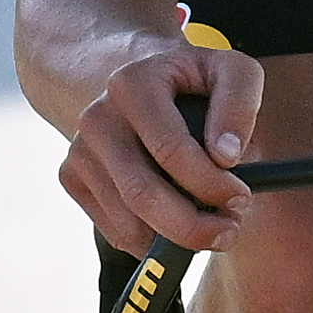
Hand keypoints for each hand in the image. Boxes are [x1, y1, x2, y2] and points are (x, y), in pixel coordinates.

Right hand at [56, 40, 257, 251]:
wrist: (141, 85)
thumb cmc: (194, 83)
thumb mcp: (232, 72)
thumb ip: (239, 105)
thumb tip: (226, 156)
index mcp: (131, 84)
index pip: (170, 150)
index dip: (211, 184)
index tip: (241, 197)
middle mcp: (97, 118)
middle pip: (142, 194)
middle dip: (193, 226)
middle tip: (228, 232)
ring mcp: (79, 151)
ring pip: (129, 224)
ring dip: (177, 239)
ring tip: (210, 225)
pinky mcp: (71, 178)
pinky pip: (116, 232)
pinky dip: (154, 240)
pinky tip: (177, 221)